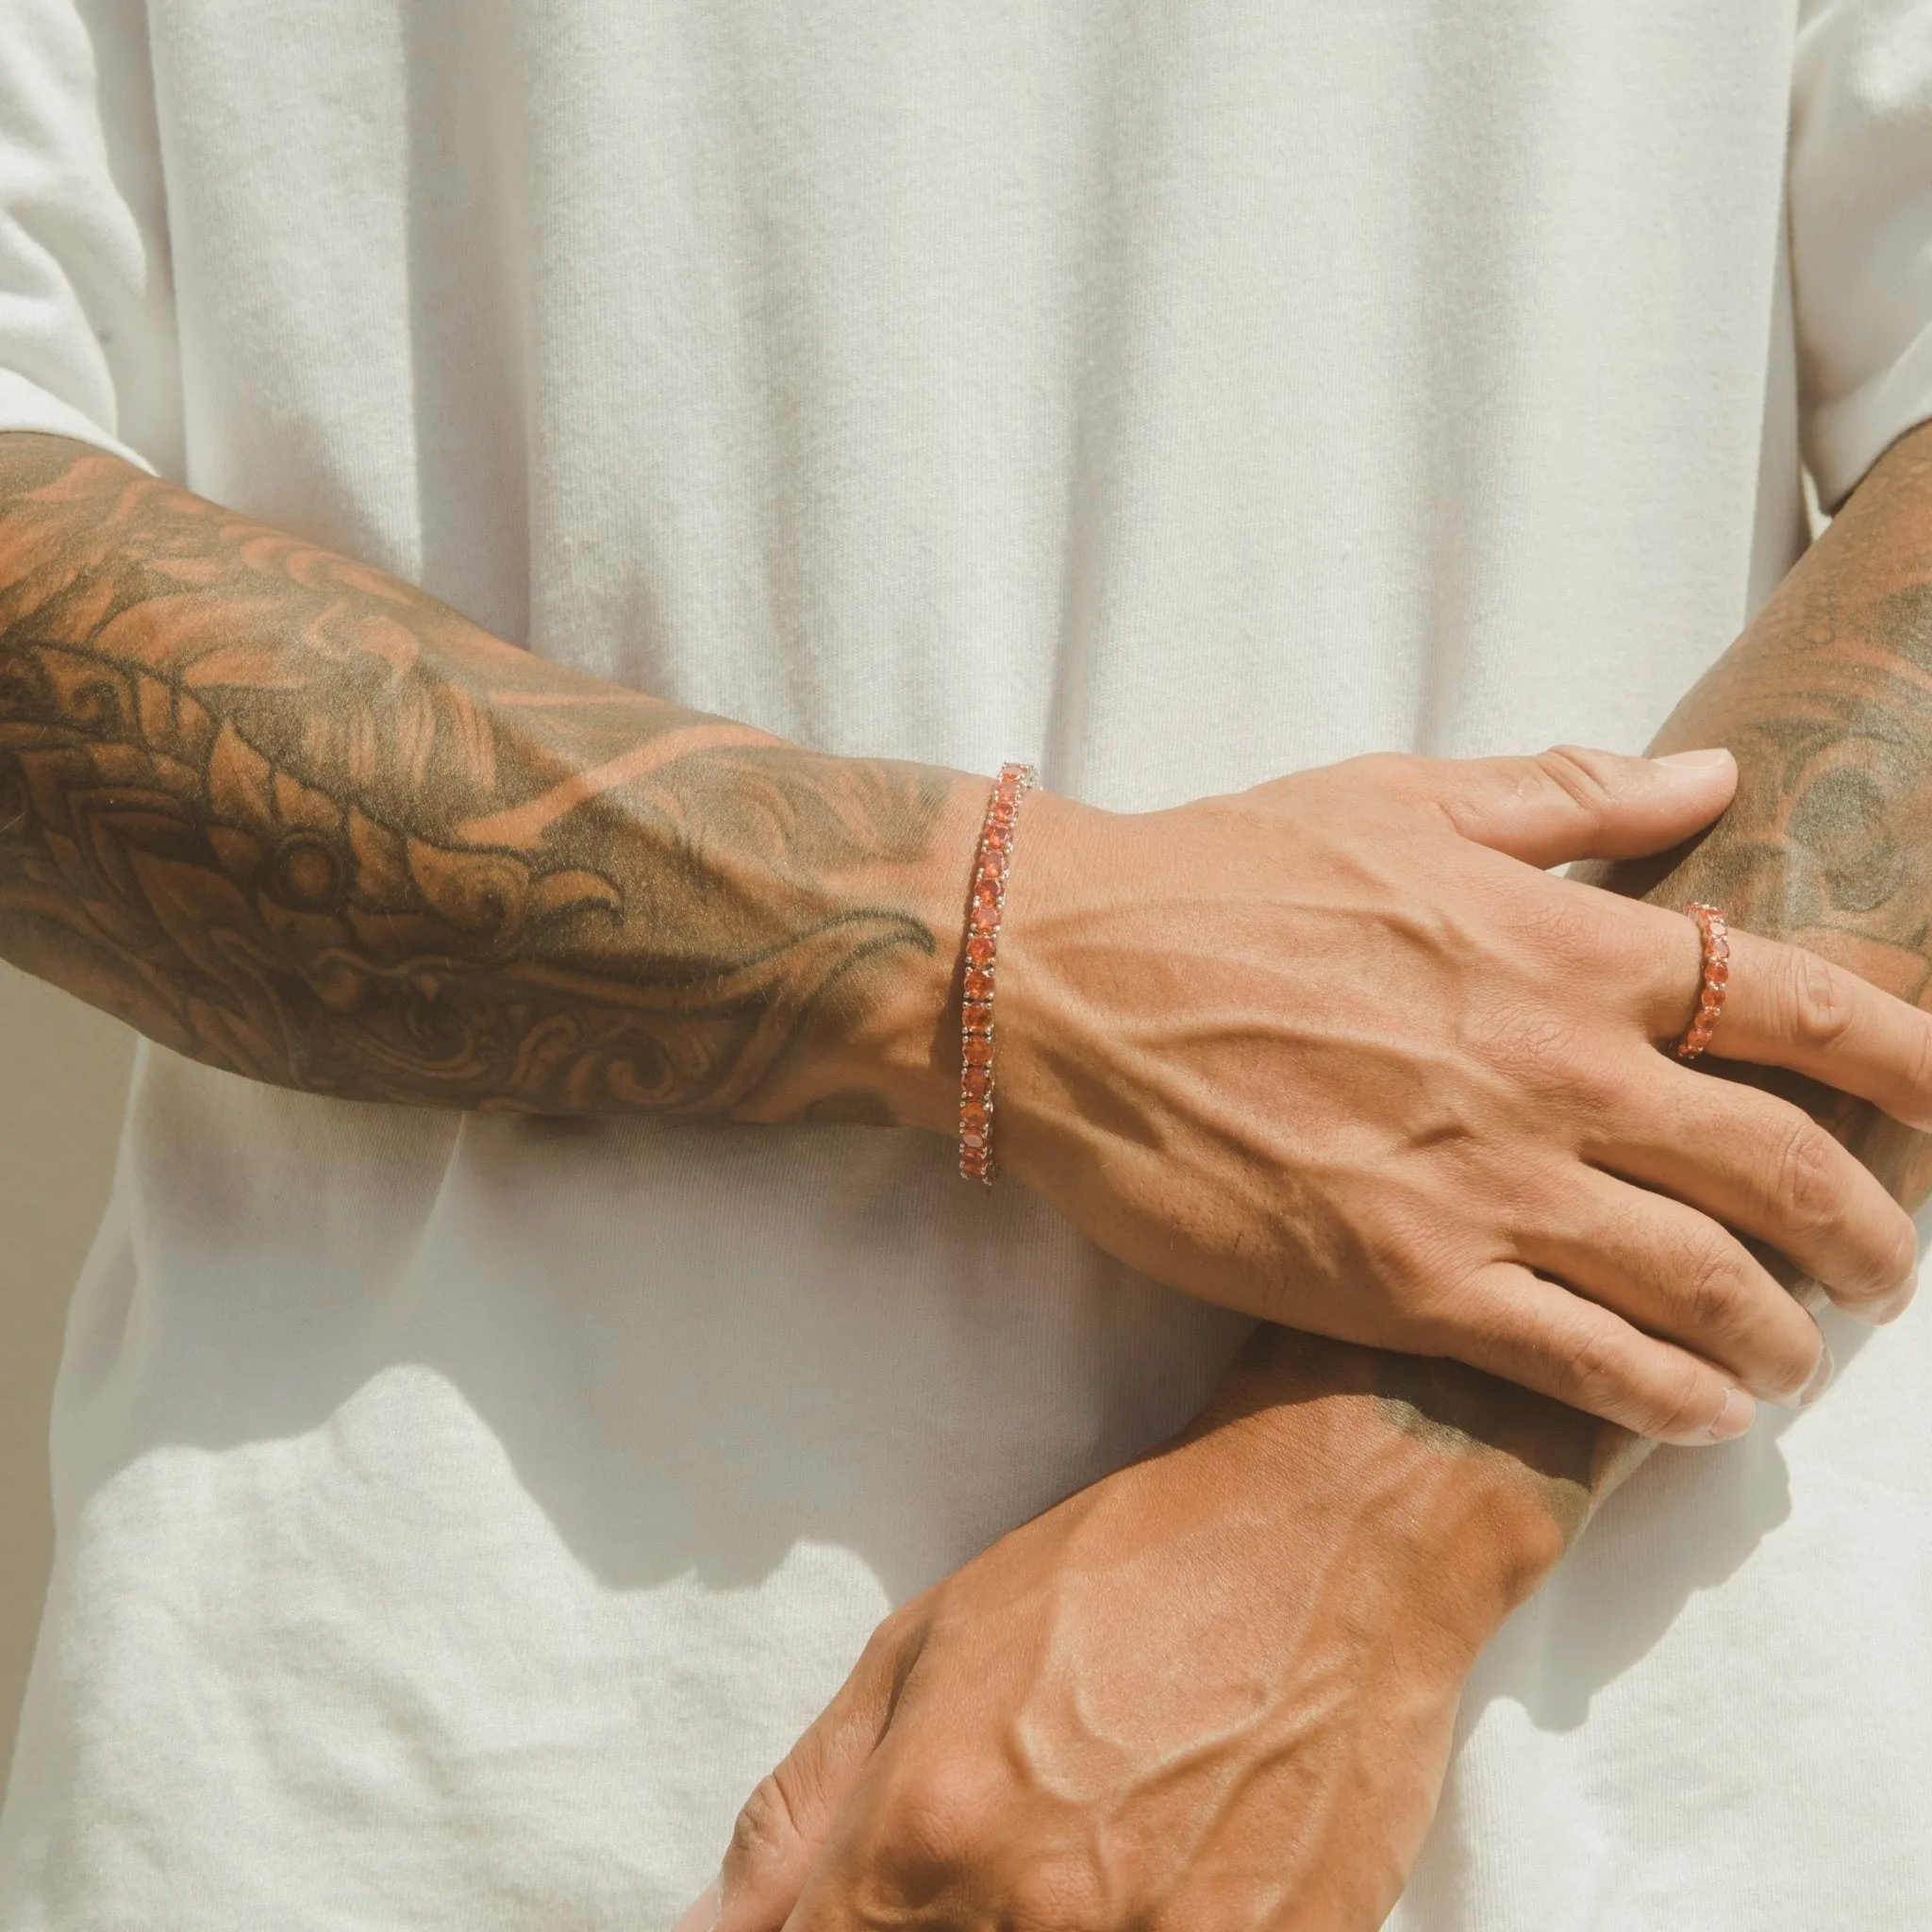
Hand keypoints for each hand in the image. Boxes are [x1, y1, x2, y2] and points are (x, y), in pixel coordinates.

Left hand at [692, 1337, 1557, 1931]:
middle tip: (958, 1883)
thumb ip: (802, 1813)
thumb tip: (702, 1931)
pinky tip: (1149, 1881)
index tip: (834, 1926)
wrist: (1340, 1534)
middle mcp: (1043, 1922)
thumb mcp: (928, 1645)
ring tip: (1064, 1860)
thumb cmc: (1121, 1568)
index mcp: (931, 1832)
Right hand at [994, 746, 1930, 1444]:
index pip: (1797, 1006)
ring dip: (1785, 1334)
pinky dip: (1671, 1402)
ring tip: (1798, 1357)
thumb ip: (1570, 792)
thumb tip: (1712, 778)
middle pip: (1785, 1166)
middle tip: (1888, 1268)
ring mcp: (1483, 1186)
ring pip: (1705, 1285)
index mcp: (1564, 941)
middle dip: (1870, 1232)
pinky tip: (1704, 1418)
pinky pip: (1586, 1366)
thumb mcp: (1398, 798)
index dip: (1907, 1060)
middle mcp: (1553, 1069)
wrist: (1059, 981)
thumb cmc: (1218, 876)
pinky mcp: (1400, 1282)